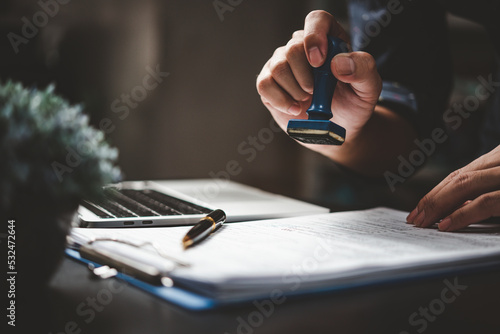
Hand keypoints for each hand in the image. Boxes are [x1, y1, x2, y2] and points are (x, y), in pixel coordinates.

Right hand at [256, 10, 381, 154]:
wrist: (337, 128)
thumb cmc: (353, 103)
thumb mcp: (369, 87)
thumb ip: (363, 69)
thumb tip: (338, 64)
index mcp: (329, 39)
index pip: (316, 21)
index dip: (315, 37)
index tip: (319, 62)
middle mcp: (302, 47)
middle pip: (293, 48)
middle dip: (305, 75)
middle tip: (316, 91)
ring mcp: (282, 64)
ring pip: (277, 66)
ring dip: (294, 89)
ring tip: (307, 100)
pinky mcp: (269, 83)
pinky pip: (264, 84)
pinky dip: (280, 100)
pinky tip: (295, 108)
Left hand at [407, 145, 499, 230]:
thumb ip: (485, 189)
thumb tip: (463, 204)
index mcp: (499, 159)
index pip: (460, 174)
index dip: (436, 192)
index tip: (419, 209)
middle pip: (458, 178)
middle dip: (432, 199)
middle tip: (415, 219)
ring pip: (465, 184)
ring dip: (439, 204)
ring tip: (423, 222)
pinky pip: (485, 201)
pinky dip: (462, 214)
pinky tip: (445, 225)